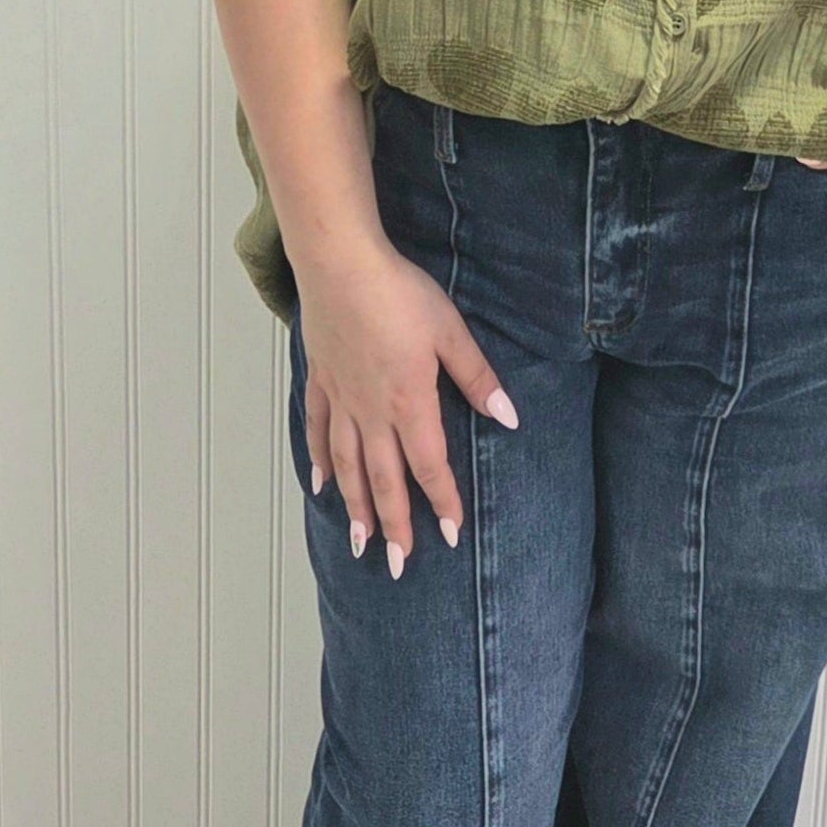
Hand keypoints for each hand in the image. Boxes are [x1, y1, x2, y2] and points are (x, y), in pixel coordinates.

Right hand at [293, 236, 518, 577]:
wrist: (339, 262)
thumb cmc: (399, 293)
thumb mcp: (450, 333)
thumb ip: (478, 380)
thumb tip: (509, 418)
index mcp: (409, 404)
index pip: (429, 466)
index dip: (443, 502)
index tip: (452, 535)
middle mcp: (372, 413)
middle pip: (384, 480)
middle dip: (394, 526)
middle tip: (398, 564)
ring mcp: (342, 400)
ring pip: (347, 466)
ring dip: (355, 508)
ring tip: (359, 544)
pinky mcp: (321, 381)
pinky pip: (318, 430)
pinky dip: (318, 460)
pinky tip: (320, 485)